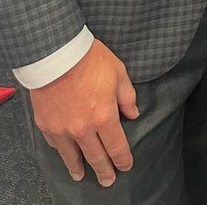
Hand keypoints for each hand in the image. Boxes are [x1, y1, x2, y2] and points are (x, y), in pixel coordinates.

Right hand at [29, 39, 138, 186]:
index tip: (126, 166)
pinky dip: (62, 150)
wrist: (57, 54)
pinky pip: (56, 144)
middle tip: (108, 180)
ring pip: (72, 156)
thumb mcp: (119, 73)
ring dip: (78, 168)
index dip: (123, 159)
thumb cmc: (90, 60)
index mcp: (105, 117)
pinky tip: (65, 153)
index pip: (116, 147)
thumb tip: (132, 114)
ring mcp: (63, 130)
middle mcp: (83, 129)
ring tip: (81, 175)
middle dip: (104, 171)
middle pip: (96, 157)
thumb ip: (127, 97)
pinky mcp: (47, 125)